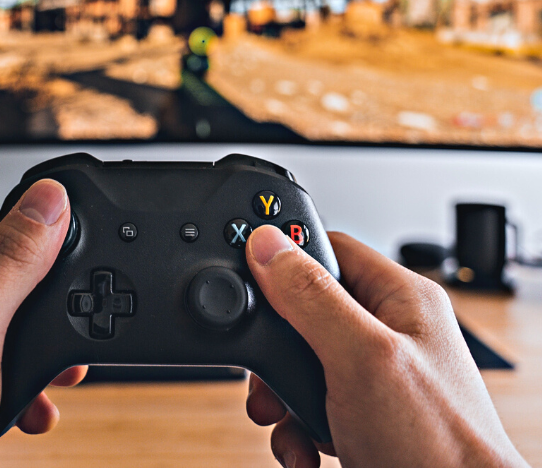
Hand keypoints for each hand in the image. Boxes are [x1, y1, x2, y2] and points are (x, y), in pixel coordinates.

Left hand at [0, 179, 85, 467]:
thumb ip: (12, 262)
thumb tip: (48, 198)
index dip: (35, 242)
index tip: (72, 259)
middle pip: (1, 283)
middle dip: (43, 309)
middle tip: (68, 334)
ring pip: (2, 334)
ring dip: (36, 355)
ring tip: (56, 379)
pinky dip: (21, 391)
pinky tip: (31, 412)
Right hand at [244, 227, 528, 467]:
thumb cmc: (441, 449)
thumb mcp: (362, 359)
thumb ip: (311, 297)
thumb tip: (266, 244)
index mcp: (400, 298)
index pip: (329, 248)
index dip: (284, 259)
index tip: (248, 276)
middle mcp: (389, 331)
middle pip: (304, 309)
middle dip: (275, 347)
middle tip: (265, 372)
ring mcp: (376, 376)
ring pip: (300, 362)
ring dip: (280, 396)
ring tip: (280, 419)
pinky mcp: (363, 415)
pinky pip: (309, 404)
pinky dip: (294, 429)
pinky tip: (302, 448)